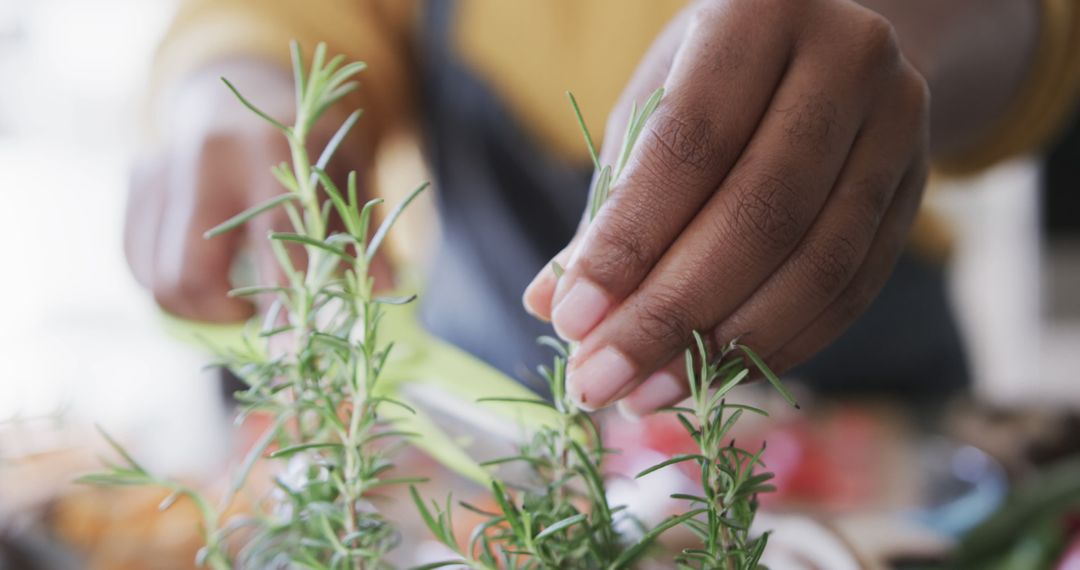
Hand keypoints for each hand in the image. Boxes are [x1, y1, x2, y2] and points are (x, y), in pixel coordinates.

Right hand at [125, 61, 386, 321]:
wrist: (240, 90)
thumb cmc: (305, 146)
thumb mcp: (346, 176)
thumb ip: (363, 233)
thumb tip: (384, 290)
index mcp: (269, 151)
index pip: (270, 246)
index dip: (281, 308)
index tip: (293, 359)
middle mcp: (205, 158)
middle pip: (187, 273)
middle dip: (220, 314)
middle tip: (252, 314)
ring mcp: (160, 169)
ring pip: (155, 277)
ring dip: (194, 306)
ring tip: (232, 295)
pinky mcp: (136, 183)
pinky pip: (137, 261)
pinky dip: (168, 284)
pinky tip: (204, 276)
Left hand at [523, 0, 929, 414]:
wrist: (834, 46)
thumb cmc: (717, 80)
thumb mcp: (651, 111)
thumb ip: (609, 204)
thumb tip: (548, 301)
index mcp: (760, 13)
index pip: (689, 146)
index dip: (629, 243)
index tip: (571, 322)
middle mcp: (847, 58)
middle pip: (758, 215)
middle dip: (668, 316)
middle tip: (600, 383)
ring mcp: (899, 123)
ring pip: (817, 264)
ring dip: (724, 348)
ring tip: (647, 394)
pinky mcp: (921, 186)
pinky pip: (854, 289)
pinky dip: (779, 345)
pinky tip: (714, 375)